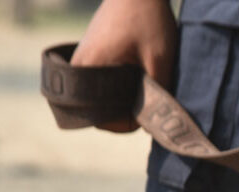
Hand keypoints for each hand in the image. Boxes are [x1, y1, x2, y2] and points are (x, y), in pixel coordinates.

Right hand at [71, 0, 177, 131]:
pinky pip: (99, 83)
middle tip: (146, 104)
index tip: (146, 115)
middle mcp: (78, 66)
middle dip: (122, 114)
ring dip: (119, 101)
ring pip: (98, 97)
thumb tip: (154, 123)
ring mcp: (81, 59)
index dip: (124, 125)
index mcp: (89, 68)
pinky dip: (116, 87)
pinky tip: (135, 80)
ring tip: (142, 90)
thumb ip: (157, 93)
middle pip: (97, 111)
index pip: (99, 118)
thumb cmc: (149, 19)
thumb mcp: (160, 58)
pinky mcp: (89, 54)